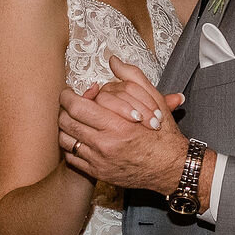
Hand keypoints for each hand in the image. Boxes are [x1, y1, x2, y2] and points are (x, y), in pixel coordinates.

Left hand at [59, 60, 191, 194]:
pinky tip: (79, 137)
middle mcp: (104, 144)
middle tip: (68, 103)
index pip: (76, 106)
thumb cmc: (163, 136)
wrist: (170, 168)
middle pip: (66, 122)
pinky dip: (71, 145)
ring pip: (65, 140)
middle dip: (63, 109)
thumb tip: (114, 61)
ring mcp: (99, 161)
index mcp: (117, 125)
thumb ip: (132, 77)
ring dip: (65, 127)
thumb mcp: (154, 101)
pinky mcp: (97, 173)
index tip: (69, 92)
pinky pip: (71, 157)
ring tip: (73, 119)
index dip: (67, 96)